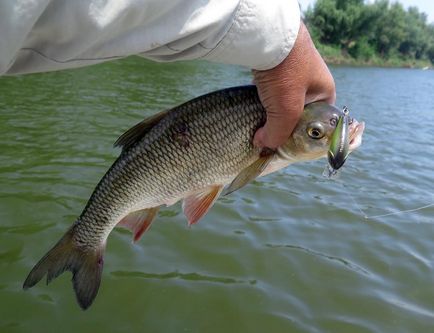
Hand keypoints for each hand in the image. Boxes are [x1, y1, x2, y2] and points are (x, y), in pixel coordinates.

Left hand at [253, 22, 335, 148]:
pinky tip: (253, 107)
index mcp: (325, 93)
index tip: (285, 145)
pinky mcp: (277, 69)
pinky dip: (263, 100)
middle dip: (283, 125)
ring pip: (282, 103)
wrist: (269, 35)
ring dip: (271, 114)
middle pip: (298, 114)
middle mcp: (312, 83)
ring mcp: (294, 74)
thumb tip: (264, 145)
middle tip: (268, 136)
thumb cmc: (287, 73)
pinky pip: (271, 91)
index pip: (317, 123)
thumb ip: (278, 134)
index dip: (300, 136)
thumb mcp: (287, 111)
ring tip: (259, 124)